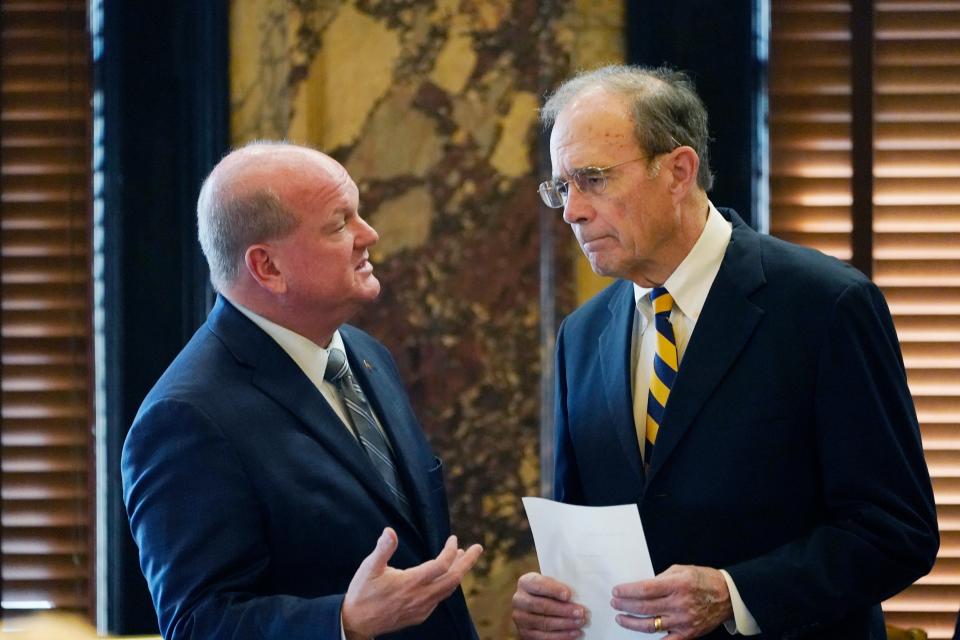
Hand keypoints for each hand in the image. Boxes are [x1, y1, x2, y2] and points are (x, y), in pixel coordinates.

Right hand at [341, 527, 482, 638]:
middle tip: (478, 548)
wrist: (356, 622)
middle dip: (467, 562)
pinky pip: (439, 600)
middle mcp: (420, 597)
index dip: (450, 551)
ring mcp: (421, 608)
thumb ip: (383, 549)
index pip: (441, 565)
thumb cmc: (362, 592)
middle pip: (453, 579)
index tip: (453, 539)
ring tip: (463, 559)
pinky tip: (445, 579)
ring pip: (448, 590)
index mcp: (411, 582)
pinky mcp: (418, 616)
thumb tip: (389, 531)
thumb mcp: (369, 567)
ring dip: (458, 574)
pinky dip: (447, 586)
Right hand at [512, 572, 587, 638]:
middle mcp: (519, 600)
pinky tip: (574, 633)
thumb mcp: (550, 583)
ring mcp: (520, 618)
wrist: (535, 604)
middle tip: (581, 612)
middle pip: (542, 606)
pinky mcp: (525, 633)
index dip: (554, 590)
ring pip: (544, 623)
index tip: (568, 595)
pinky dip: (561, 636)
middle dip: (564, 610)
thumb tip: (575, 598)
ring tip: (580, 623)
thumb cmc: (548, 591)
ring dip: (565, 624)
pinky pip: (544, 637)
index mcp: (525, 583)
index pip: (539, 585)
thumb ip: (558, 588)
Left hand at [611, 565, 732, 638]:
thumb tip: (641, 587)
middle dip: (624, 605)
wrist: (728, 596)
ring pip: (650, 625)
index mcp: (677, 585)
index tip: (616, 591)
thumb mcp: (681, 570)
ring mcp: (683, 621)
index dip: (627, 591)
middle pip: (644, 607)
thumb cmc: (704, 580)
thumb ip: (661, 578)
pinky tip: (639, 634)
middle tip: (614, 603)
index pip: (645, 590)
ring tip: (621, 618)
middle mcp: (679, 604)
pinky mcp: (688, 634)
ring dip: (631, 622)